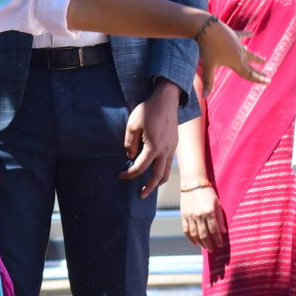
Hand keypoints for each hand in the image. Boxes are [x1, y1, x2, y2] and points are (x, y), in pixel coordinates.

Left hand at [119, 78, 185, 195]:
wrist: (167, 100)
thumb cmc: (148, 110)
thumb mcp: (133, 125)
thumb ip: (130, 143)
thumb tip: (130, 156)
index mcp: (154, 147)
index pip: (140, 167)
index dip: (129, 174)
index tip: (121, 175)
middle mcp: (165, 151)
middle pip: (157, 176)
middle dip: (148, 188)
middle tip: (140, 195)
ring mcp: (172, 148)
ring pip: (167, 172)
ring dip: (158, 182)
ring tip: (149, 186)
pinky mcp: (174, 144)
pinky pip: (169, 163)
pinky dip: (162, 170)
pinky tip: (154, 169)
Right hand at [180, 181, 227, 254]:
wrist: (193, 184)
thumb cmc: (208, 193)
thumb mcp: (217, 204)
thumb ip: (220, 218)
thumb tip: (223, 232)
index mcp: (209, 212)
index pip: (214, 230)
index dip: (218, 239)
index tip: (220, 244)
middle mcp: (199, 215)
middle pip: (204, 235)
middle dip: (210, 244)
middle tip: (213, 249)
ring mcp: (190, 216)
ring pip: (195, 234)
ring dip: (200, 243)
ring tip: (206, 247)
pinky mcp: (183, 216)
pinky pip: (186, 230)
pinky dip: (190, 238)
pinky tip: (195, 243)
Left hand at [197, 17, 270, 85]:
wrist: (207, 29)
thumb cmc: (208, 49)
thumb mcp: (208, 66)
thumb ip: (208, 81)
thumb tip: (204, 97)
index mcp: (236, 62)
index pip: (249, 74)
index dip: (259, 79)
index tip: (268, 81)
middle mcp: (240, 54)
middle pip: (251, 65)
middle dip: (259, 71)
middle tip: (268, 76)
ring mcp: (237, 44)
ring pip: (248, 52)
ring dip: (256, 57)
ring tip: (264, 59)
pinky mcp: (233, 35)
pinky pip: (242, 36)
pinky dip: (247, 35)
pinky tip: (251, 33)